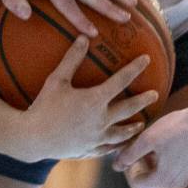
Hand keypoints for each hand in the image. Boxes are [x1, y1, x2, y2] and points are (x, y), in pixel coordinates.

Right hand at [19, 34, 158, 160]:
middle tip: (155, 94)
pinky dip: (117, 146)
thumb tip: (83, 37)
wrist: (32, 138)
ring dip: (133, 127)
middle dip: (143, 100)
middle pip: (128, 108)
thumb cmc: (43, 106)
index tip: (147, 59)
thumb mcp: (56, 80)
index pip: (121, 80)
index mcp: (95, 100)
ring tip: (141, 124)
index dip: (135, 68)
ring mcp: (97, 138)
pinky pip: (108, 149)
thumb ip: (72, 59)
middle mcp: (101, 120)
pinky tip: (119, 144)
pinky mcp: (89, 150)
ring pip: (122, 133)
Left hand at [113, 105, 187, 187]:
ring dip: (156, 161)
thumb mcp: (147, 139)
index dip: (131, 166)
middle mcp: (178, 184)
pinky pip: (176, 170)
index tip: (133, 149)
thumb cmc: (174, 128)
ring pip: (163, 174)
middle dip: (144, 163)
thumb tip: (116, 168)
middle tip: (144, 143)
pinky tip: (171, 142)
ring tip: (157, 141)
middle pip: (151, 179)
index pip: (137, 182)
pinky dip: (170, 160)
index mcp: (164, 180)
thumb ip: (129, 155)